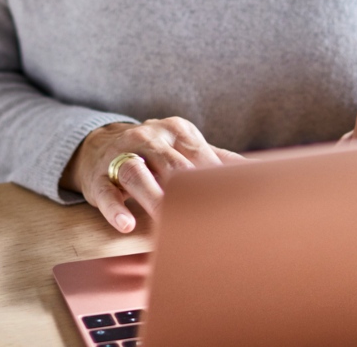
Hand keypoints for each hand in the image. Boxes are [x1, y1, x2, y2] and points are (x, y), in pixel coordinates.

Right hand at [61, 118, 244, 232]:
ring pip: (137, 173)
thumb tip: (259, 172)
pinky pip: (106, 192)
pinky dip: (115, 208)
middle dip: (188, 191)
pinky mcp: (98, 177)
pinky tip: (127, 224)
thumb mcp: (183, 148)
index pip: (201, 158)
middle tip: (207, 219)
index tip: (235, 209)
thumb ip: (218, 160)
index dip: (217, 184)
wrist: (98, 146)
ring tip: (167, 222)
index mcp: (177, 132)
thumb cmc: (154, 153)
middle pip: (172, 165)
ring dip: (154, 197)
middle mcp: (148, 138)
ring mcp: (120, 155)